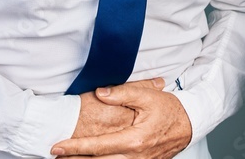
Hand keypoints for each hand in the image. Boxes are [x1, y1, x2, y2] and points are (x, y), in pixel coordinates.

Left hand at [52, 79, 191, 157]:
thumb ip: (123, 93)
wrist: (189, 124)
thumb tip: (99, 92)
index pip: (97, 146)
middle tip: (55, 157)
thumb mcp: (148, 96)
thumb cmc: (169, 110)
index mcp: (134, 140)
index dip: (75, 147)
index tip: (56, 147)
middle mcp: (134, 157)